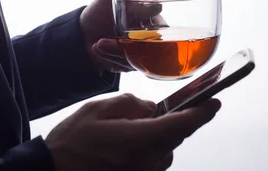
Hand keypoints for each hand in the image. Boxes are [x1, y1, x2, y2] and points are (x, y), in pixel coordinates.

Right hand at [45, 93, 221, 170]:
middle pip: (174, 137)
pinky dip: (148, 149)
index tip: (213, 102)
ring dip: (157, 136)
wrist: (54, 170)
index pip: (181, 125)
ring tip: (126, 129)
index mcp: (138, 140)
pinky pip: (153, 161)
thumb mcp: (96, 109)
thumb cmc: (71, 141)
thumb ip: (128, 104)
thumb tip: (150, 107)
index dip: (201, 113)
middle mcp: (147, 161)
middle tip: (147, 112)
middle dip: (170, 121)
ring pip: (164, 150)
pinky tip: (124, 143)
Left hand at [80, 0, 163, 72]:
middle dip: (134, 42)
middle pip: (153, 46)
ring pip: (139, 57)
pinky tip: (97, 47)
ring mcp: (141, 53)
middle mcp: (149, 37)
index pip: (162, 24)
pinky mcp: (131, 64)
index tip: (133, 13)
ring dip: (116, 50)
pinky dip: (110, 56)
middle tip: (116, 38)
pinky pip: (127, 65)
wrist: (82, 33)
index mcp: (149, 19)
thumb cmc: (99, 11)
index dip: (151, 21)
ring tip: (98, 43)